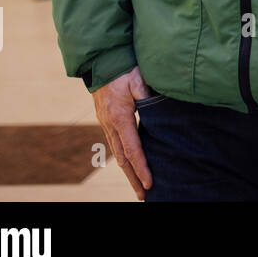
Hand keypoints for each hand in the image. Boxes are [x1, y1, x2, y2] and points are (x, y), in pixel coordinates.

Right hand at [93, 65, 153, 199]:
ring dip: (128, 171)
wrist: (101, 61)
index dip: (142, 167)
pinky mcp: (107, 120)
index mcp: (120, 117)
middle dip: (133, 178)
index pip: (133, 149)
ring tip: (138, 185)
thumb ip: (146, 93)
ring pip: (118, 153)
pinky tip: (131, 164)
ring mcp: (107, 123)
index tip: (150, 182)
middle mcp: (111, 124)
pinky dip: (124, 157)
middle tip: (144, 195)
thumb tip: (155, 104)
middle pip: (123, 158)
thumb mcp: (137, 78)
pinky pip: (116, 144)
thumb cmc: (122, 69)